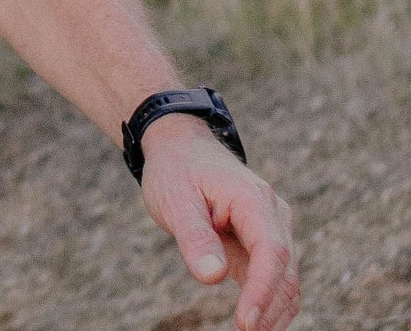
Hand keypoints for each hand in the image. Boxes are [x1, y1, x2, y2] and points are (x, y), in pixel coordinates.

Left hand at [140, 115, 298, 330]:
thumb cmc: (175, 170)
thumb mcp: (174, 199)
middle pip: (284, 271)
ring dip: (273, 311)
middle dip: (270, 310)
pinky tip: (255, 323)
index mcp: (253, 199)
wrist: (180, 147)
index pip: (271, 253)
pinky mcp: (264, 241)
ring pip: (286, 279)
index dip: (262, 292)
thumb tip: (214, 277)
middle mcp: (272, 213)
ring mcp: (273, 227)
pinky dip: (270, 302)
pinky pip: (275, 277)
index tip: (246, 324)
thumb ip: (194, 237)